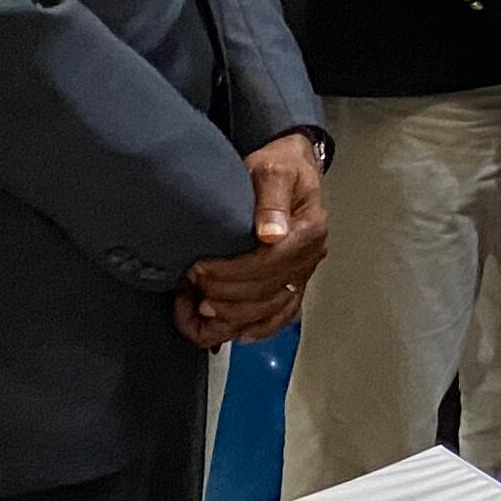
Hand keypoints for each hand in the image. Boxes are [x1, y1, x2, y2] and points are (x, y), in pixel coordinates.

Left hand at [176, 135, 327, 348]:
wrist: (291, 169)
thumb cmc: (279, 166)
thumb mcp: (273, 169)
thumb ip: (271, 198)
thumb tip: (270, 234)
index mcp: (309, 229)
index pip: (270, 263)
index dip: (231, 272)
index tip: (198, 268)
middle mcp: (310, 257)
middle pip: (267, 292)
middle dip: (223, 293)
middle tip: (190, 283)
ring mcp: (303, 273)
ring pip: (269, 310)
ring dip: (232, 317)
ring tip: (198, 309)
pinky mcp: (294, 283)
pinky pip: (280, 316)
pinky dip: (257, 329)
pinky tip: (233, 333)